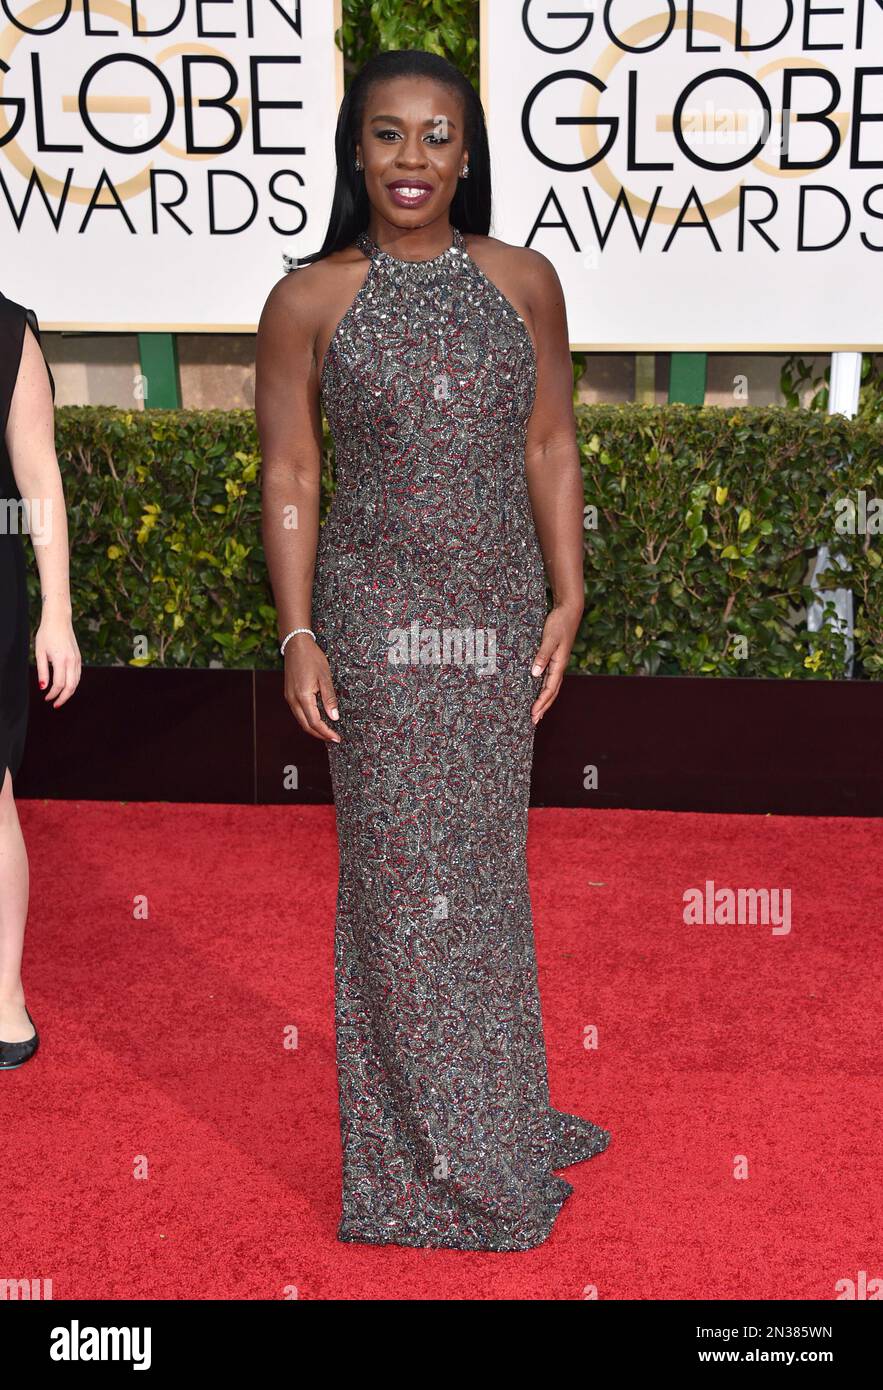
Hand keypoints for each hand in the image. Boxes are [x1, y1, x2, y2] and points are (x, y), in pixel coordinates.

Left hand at [35, 609, 80, 707]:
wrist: (59, 620)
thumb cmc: (46, 634)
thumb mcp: (39, 653)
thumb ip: (42, 671)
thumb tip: (43, 687)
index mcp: (61, 660)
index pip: (58, 684)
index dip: (52, 694)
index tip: (46, 698)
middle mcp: (72, 661)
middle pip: (71, 686)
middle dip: (63, 698)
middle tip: (55, 705)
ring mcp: (77, 659)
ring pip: (76, 682)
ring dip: (69, 692)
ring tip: (60, 698)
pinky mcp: (79, 658)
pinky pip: (78, 675)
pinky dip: (73, 684)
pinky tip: (66, 686)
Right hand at [284, 635, 340, 742]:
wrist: (296, 645)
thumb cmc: (312, 658)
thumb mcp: (325, 677)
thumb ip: (329, 698)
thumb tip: (334, 717)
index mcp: (303, 697)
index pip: (315, 722)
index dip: (326, 732)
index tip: (337, 738)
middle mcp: (293, 700)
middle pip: (306, 726)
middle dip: (320, 735)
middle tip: (334, 738)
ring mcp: (289, 698)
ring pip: (301, 720)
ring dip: (314, 728)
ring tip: (328, 731)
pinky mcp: (289, 694)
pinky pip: (298, 712)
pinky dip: (308, 719)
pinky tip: (318, 718)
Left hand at [530, 604, 581, 725]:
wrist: (569, 610)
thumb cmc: (559, 623)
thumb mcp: (549, 638)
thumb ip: (542, 655)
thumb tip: (535, 674)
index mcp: (559, 664)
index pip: (550, 689)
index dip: (541, 703)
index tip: (533, 714)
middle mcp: (559, 666)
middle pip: (552, 692)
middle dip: (543, 707)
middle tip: (534, 721)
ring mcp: (558, 663)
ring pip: (552, 687)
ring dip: (544, 700)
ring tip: (537, 712)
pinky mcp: (555, 658)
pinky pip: (550, 678)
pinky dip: (544, 689)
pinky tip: (538, 691)